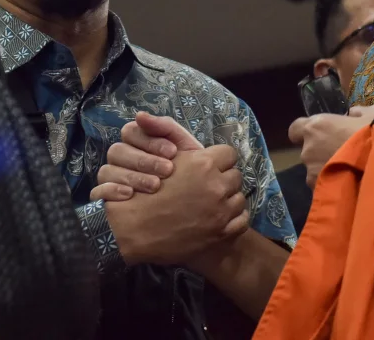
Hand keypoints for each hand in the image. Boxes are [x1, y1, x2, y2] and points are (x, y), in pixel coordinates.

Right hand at [91, 112, 204, 201]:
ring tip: (155, 186)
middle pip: (118, 151)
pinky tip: (130, 195)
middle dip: (144, 160)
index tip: (172, 152)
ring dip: (133, 177)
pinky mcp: (105, 197)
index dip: (150, 141)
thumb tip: (140, 115)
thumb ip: (165, 127)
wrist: (194, 198)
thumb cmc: (187, 168)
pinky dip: (112, 191)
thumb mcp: (183, 146)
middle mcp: (120, 157)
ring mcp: (110, 176)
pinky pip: (98, 191)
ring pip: (108, 171)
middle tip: (167, 170)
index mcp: (136, 141)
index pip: (130, 132)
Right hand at [106, 144, 247, 265]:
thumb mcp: (162, 160)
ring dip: (228, 200)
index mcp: (204, 164)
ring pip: (239, 197)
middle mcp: (217, 186)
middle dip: (223, 180)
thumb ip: (182, 145)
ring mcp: (221, 211)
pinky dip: (233, 219)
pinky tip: (219, 219)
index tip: (211, 167)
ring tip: (212, 205)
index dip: (219, 160)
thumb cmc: (143, 193)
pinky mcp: (222, 232)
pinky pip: (242, 219)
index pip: (229, 154)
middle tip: (209, 188)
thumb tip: (194, 141)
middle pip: (235, 176)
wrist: (131, 231)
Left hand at [289, 105, 373, 187]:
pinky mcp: (319, 189)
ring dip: (326, 169)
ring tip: (347, 171)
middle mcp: (308, 149)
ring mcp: (312, 171)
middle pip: (308, 151)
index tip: (319, 134)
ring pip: (315, 170)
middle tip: (341, 153)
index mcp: (316, 126)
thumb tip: (353, 114)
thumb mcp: (371, 114)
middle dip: (321, 152)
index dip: (305, 132)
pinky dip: (332, 184)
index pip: (295, 129)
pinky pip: (322, 185)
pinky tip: (347, 183)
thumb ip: (357, 113)